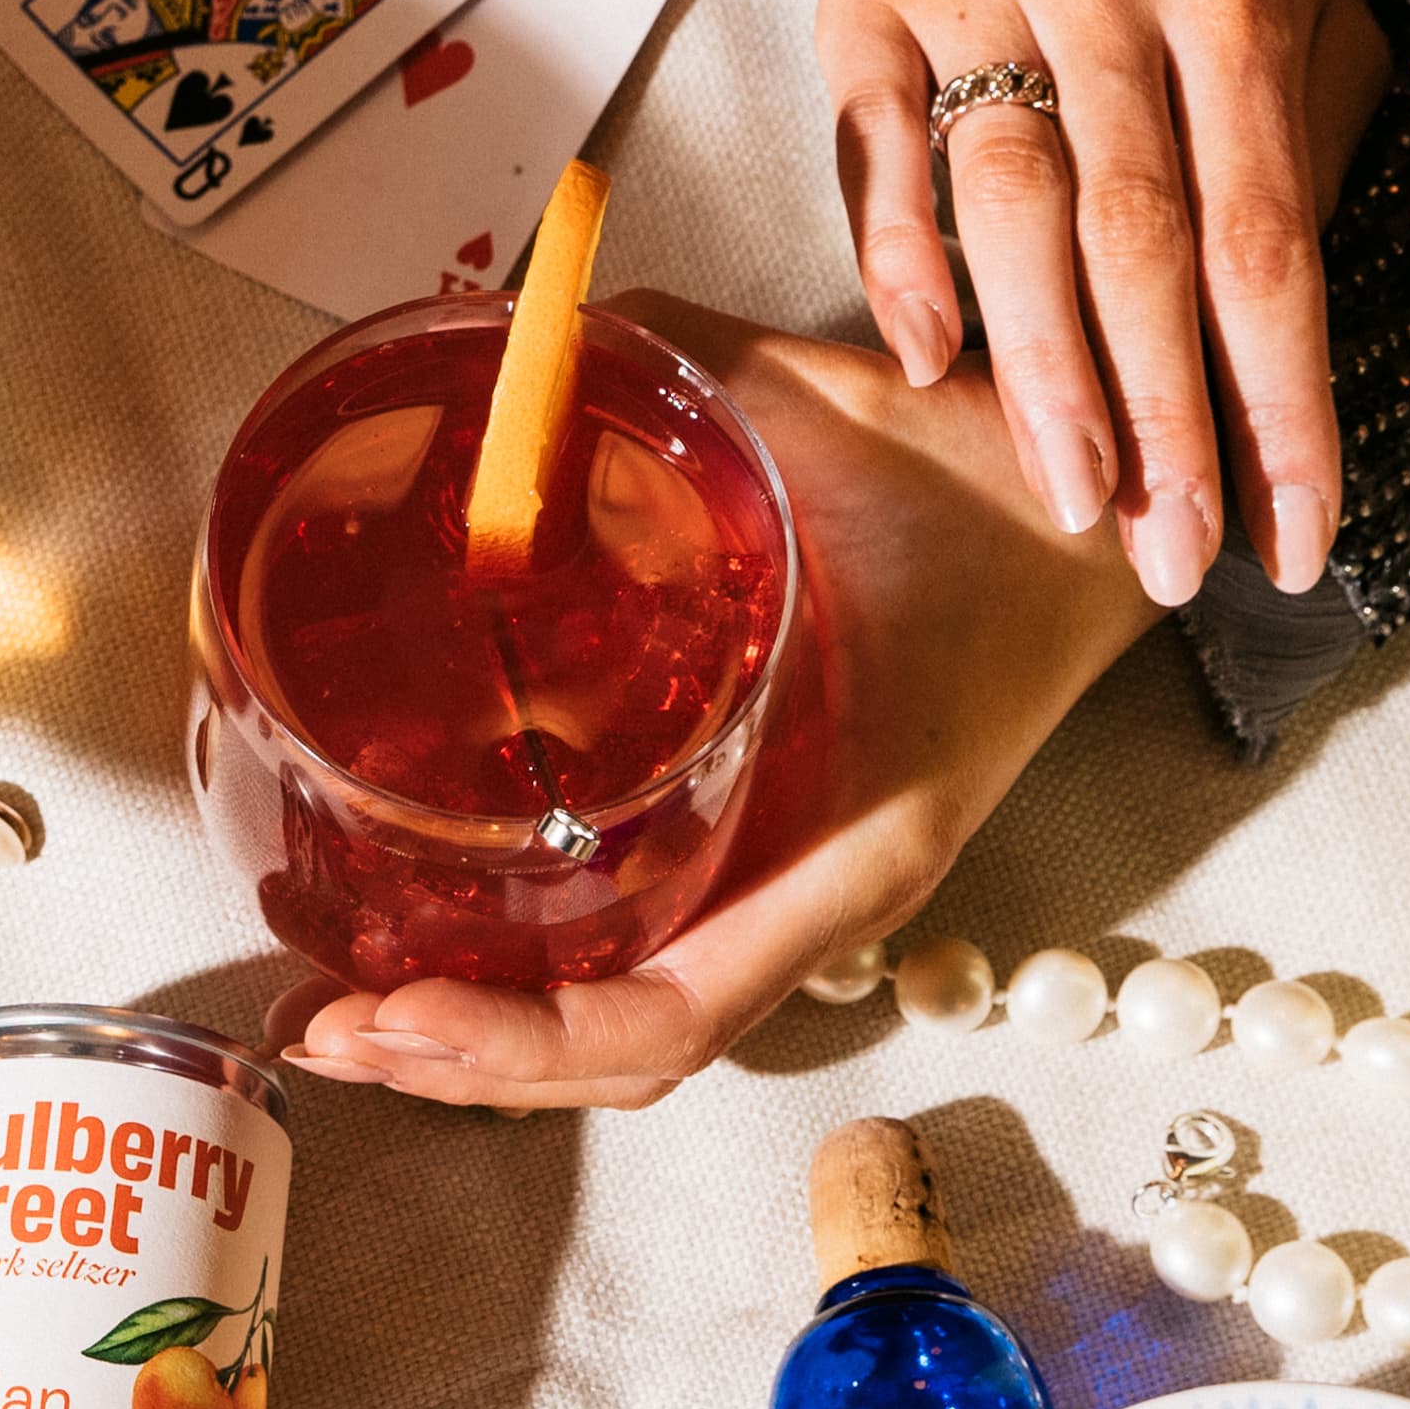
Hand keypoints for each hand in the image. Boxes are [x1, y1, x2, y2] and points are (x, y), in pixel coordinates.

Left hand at [268, 292, 1161, 1108]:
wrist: (1089, 513)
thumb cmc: (984, 489)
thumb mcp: (827, 422)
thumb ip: (672, 376)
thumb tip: (517, 343)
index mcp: (846, 844)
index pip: (671, 1011)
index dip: (522, 1038)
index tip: (396, 1015)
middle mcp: (805, 893)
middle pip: (619, 1052)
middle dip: (462, 1065)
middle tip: (320, 1030)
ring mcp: (777, 883)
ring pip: (617, 1019)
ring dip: (477, 1043)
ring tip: (338, 1022)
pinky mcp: (748, 847)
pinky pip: (630, 951)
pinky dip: (522, 976)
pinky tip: (419, 955)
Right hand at [816, 0, 1388, 604]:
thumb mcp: (1302, 3)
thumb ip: (1312, 141)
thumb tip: (1284, 350)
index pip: (1267, 236)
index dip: (1279, 401)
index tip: (1291, 534)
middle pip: (1137, 239)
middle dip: (1161, 420)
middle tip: (1171, 555)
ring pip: (1009, 209)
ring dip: (1042, 373)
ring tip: (1071, 498)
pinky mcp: (867, 11)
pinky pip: (882, 159)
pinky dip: (905, 266)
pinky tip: (936, 366)